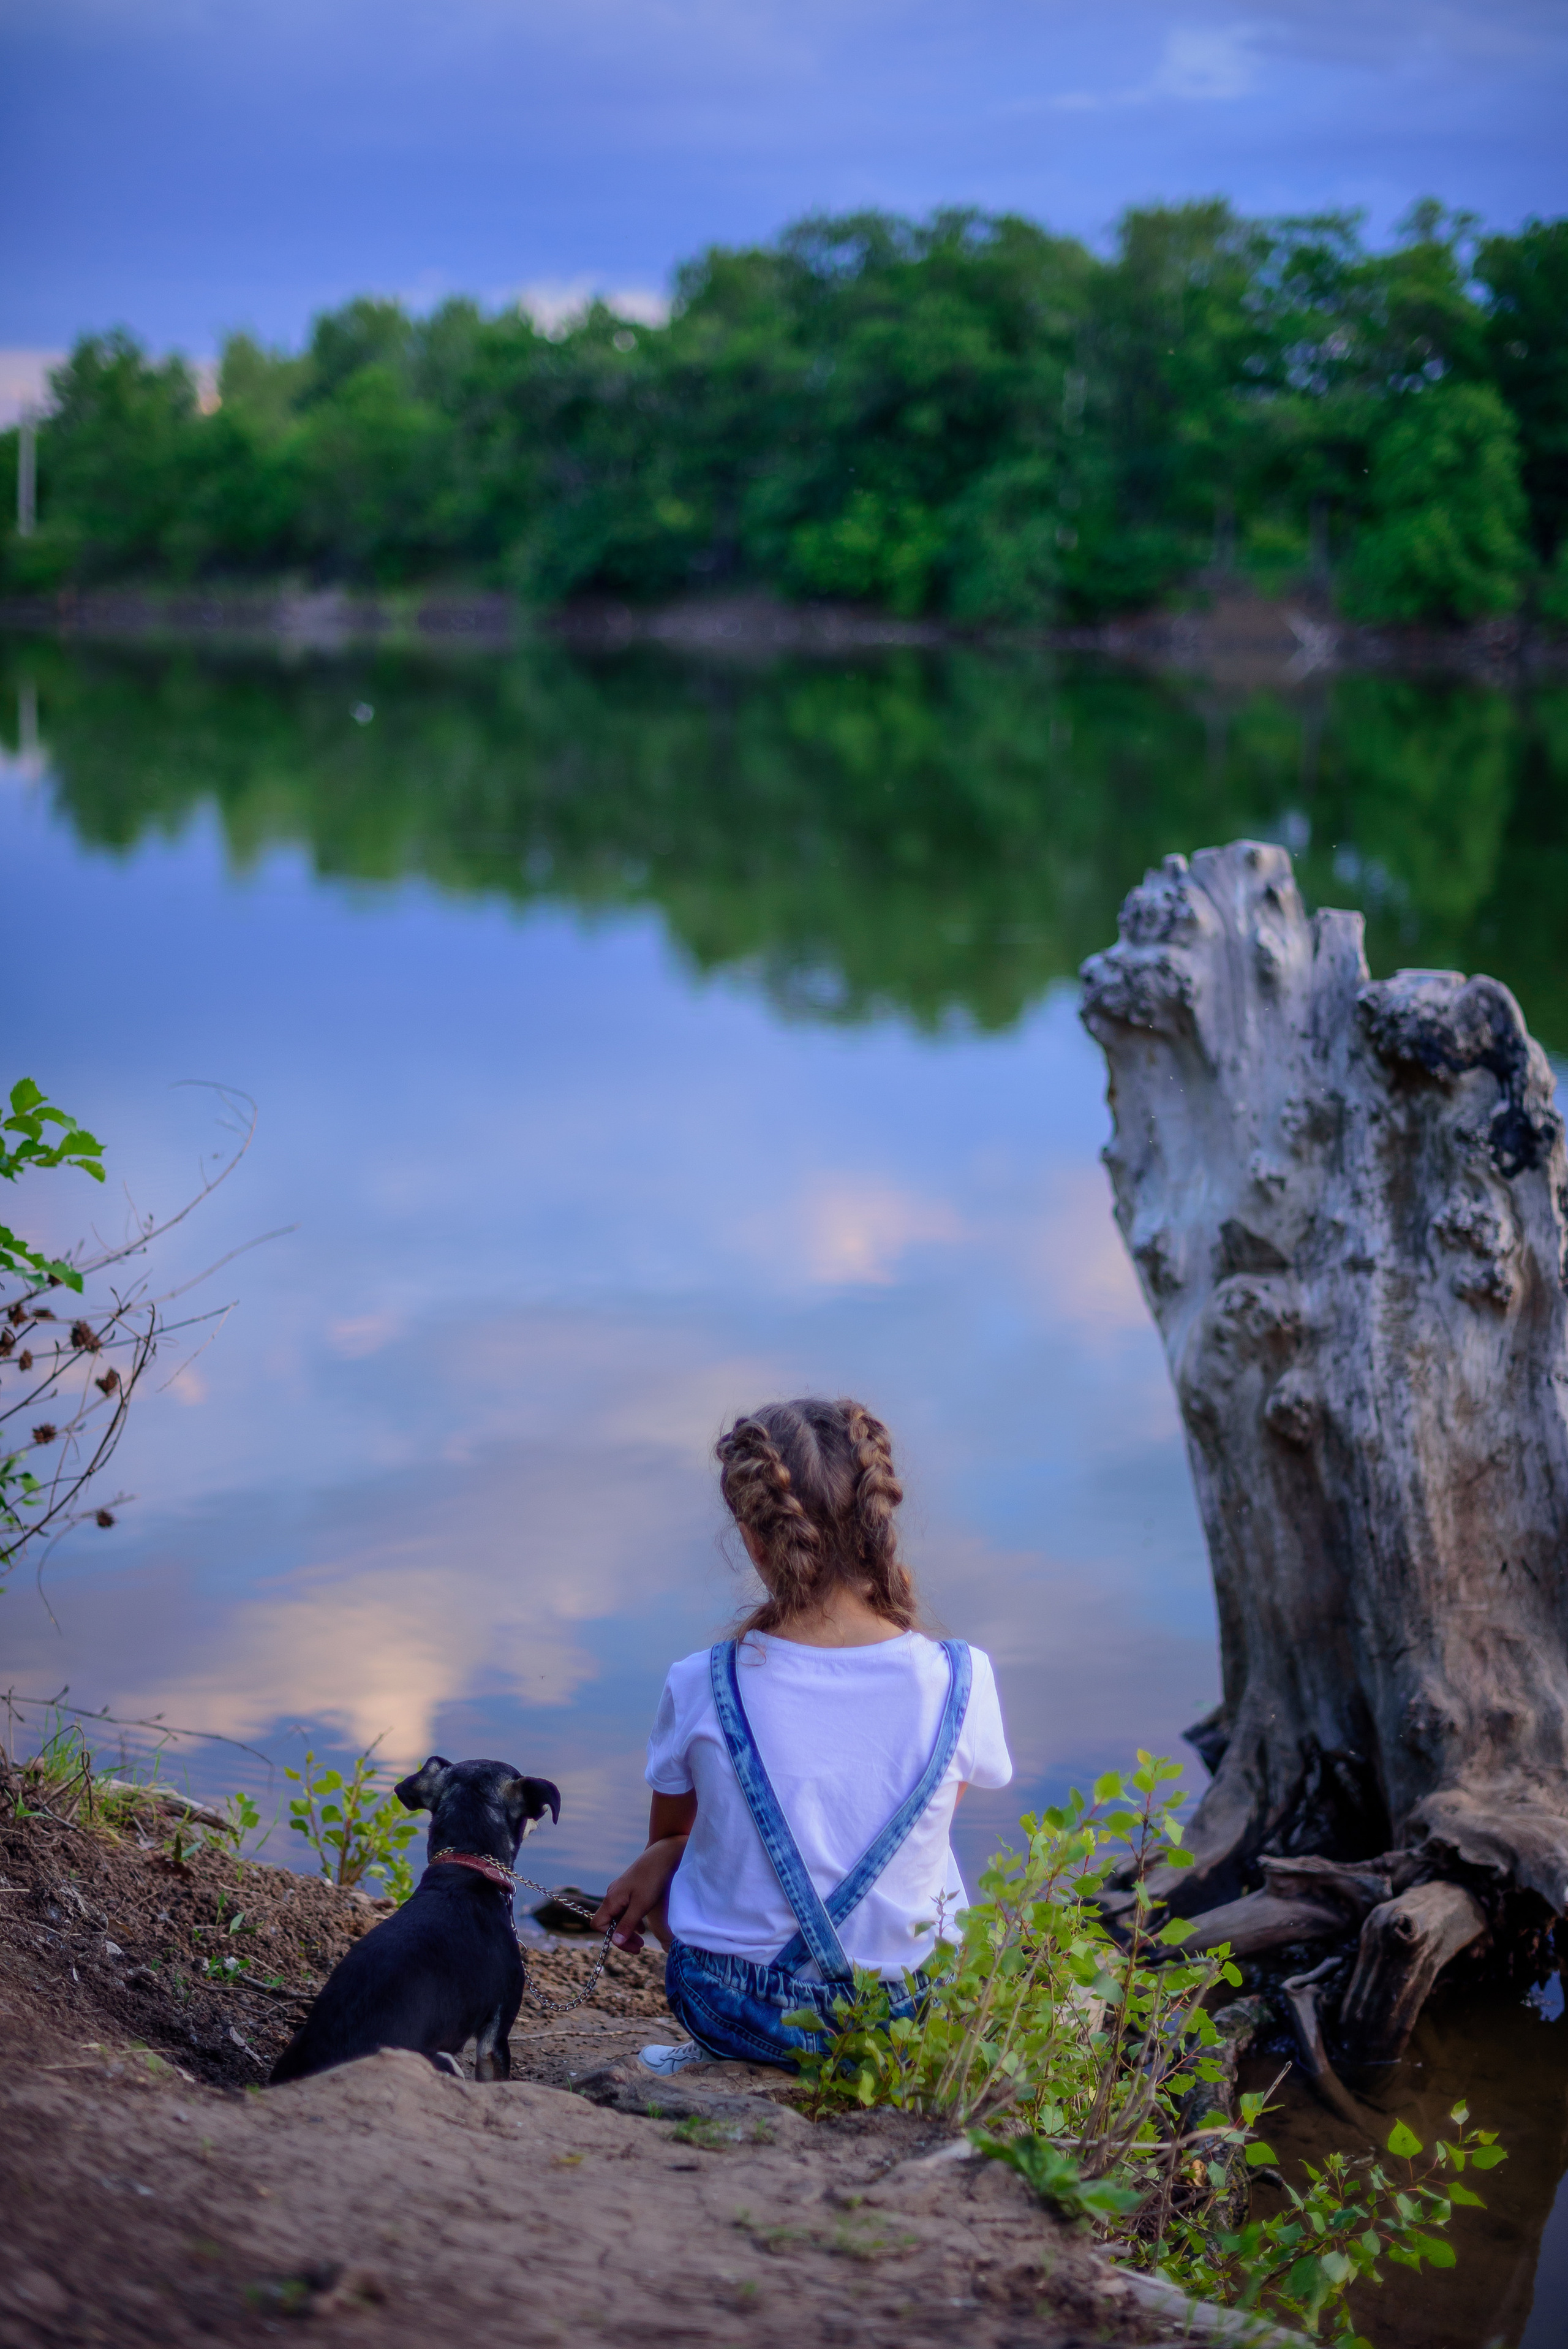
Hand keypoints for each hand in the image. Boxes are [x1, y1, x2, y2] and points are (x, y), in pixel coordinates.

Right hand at [592, 1835, 687, 1951]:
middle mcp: (612, 1895)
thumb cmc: (652, 1879)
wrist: (663, 1855)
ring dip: (628, 1930)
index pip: (599, 1925)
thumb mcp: (641, 1906)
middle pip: (609, 1923)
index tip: (629, 1945)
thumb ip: (627, 1925)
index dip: (611, 1938)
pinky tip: (643, 1927)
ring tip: (642, 1941)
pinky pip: (625, 1909)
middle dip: (622, 1937)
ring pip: (618, 1916)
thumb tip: (614, 1943)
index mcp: (611, 1899)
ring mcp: (620, 1891)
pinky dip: (632, 1920)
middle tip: (639, 1949)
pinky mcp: (630, 1889)